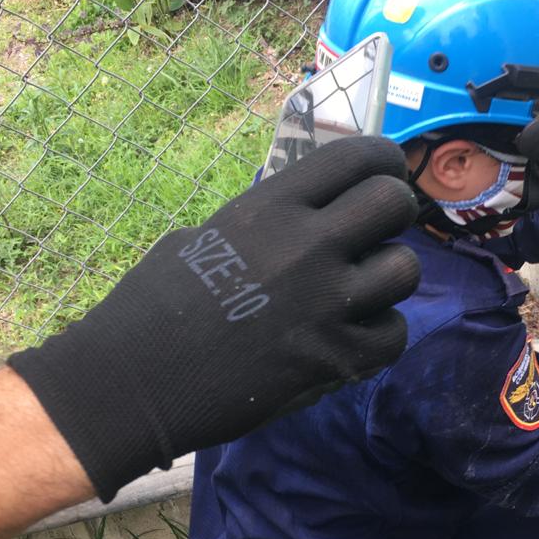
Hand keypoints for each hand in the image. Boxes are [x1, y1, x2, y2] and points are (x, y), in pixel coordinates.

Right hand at [8, 136, 420, 500]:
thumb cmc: (152, 304)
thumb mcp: (203, 237)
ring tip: (359, 291)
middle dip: (393, 214)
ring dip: (388, 279)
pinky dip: (379, 335)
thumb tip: (300, 215)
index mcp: (269, 207)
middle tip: (374, 233)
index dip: (381, 160)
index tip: (383, 173)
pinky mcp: (333, 358)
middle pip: (394, 203)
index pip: (356, 156)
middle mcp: (306, 246)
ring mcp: (325, 304)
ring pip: (405, 270)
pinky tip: (351, 336)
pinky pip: (394, 334)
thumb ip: (263, 223)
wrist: (132, 382)